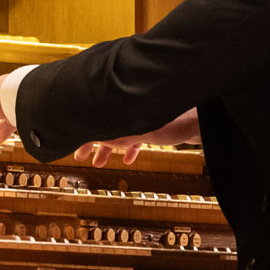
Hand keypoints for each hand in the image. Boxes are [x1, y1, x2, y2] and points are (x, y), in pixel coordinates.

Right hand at [73, 107, 200, 167]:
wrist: (197, 122)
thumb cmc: (173, 121)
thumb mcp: (142, 132)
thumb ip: (119, 136)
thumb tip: (97, 139)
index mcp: (122, 106)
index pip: (97, 118)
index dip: (83, 131)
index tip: (72, 141)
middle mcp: (128, 109)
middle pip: (104, 125)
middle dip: (91, 142)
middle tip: (79, 155)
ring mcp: (140, 117)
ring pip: (118, 133)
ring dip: (108, 149)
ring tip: (98, 163)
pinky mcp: (151, 124)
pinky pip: (135, 137)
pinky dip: (129, 149)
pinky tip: (128, 160)